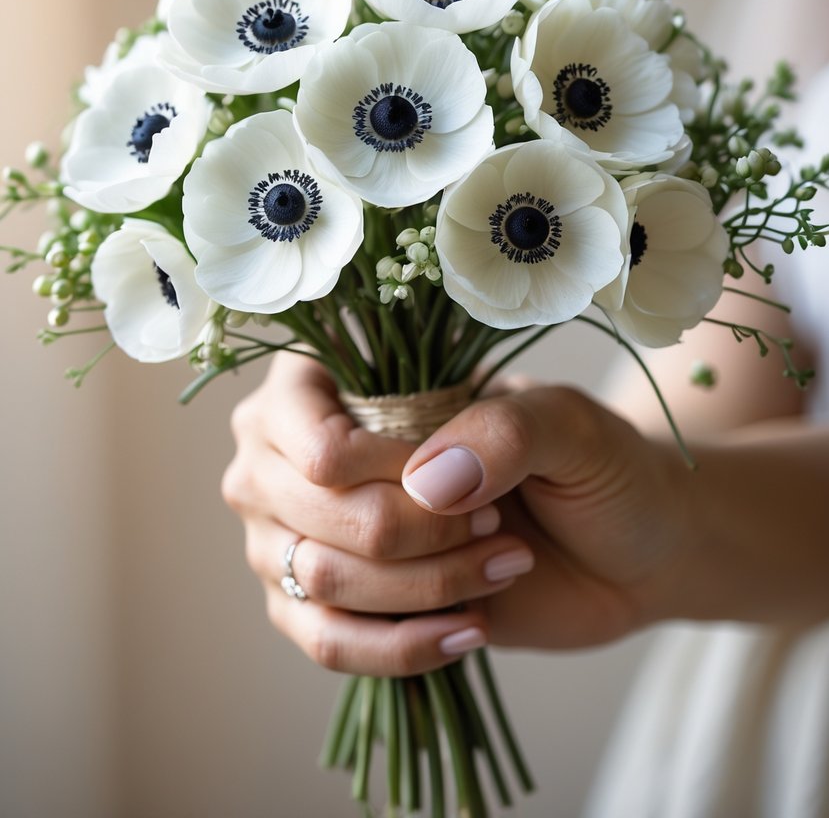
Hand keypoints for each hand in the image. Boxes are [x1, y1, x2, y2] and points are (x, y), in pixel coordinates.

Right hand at [222, 352, 691, 675]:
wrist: (631, 545)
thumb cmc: (592, 461)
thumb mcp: (568, 424)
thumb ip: (502, 431)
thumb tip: (425, 485)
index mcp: (344, 379)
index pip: (305, 427)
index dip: (377, 464)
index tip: (464, 478)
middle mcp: (304, 453)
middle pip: (306, 508)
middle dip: (413, 529)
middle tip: (494, 519)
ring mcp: (310, 533)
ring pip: (318, 579)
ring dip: (422, 585)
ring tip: (503, 562)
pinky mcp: (339, 607)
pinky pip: (327, 643)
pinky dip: (401, 647)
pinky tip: (471, 630)